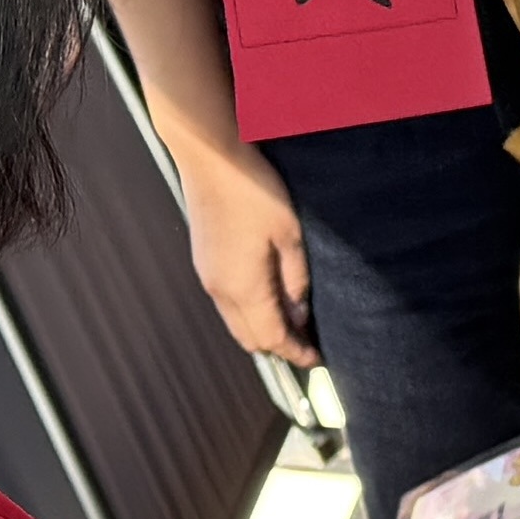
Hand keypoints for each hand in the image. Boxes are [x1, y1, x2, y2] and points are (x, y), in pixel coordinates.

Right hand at [177, 140, 319, 365]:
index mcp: (243, 288)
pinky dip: (248, 313)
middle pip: (249, 339)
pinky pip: (227, 304)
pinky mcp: (204, 264)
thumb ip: (295, 280)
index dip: (296, 353)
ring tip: (292, 320)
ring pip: (236, 323)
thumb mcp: (289, 235)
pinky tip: (268, 298)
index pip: (272, 338)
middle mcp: (220, 291)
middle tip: (307, 342)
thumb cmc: (252, 190)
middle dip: (279, 346)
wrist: (210, 159)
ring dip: (262, 329)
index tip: (316, 360)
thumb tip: (298, 313)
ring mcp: (207, 278)